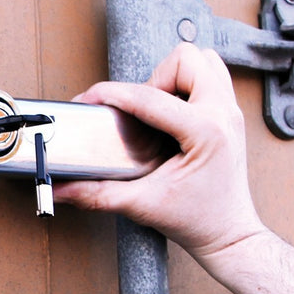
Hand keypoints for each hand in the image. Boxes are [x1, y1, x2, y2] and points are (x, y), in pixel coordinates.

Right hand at [52, 44, 265, 262]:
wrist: (228, 234)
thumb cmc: (199, 220)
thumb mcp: (142, 205)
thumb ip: (97, 194)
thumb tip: (63, 188)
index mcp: (206, 131)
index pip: (149, 97)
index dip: (112, 94)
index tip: (91, 98)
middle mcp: (223, 113)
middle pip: (185, 59)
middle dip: (154, 77)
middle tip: (140, 108)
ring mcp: (231, 111)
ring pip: (203, 60)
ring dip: (175, 74)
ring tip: (158, 105)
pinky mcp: (230, 113)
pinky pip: (211, 75)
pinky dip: (189, 83)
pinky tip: (173, 110)